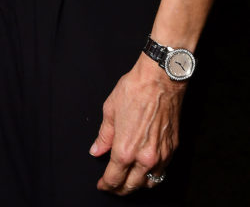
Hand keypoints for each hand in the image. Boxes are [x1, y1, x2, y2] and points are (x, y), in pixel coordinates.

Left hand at [89, 55, 184, 194]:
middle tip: (112, 186)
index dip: (106, 185)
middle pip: (131, 186)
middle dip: (120, 189)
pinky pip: (162, 172)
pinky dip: (152, 175)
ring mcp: (161, 155)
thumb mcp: (110, 110)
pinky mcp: (172, 149)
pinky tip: (145, 170)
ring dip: (137, 185)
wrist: (160, 79)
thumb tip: (97, 151)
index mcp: (125, 149)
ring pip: (149, 183)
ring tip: (128, 181)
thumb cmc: (134, 90)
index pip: (114, 179)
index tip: (102, 185)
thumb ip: (104, 136)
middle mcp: (144, 157)